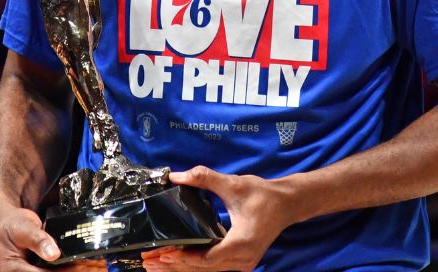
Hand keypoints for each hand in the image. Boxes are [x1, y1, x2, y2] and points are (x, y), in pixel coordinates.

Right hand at [0, 204, 104, 271]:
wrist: (3, 221)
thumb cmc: (10, 224)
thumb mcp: (23, 228)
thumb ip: (38, 240)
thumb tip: (53, 254)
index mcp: (11, 270)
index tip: (87, 266)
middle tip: (99, 267)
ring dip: (78, 271)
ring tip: (99, 266)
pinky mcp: (37, 270)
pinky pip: (56, 271)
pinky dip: (72, 268)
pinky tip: (88, 264)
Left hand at [140, 166, 291, 271]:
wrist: (288, 203)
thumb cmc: (265, 195)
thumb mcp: (235, 184)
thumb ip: (205, 178)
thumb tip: (178, 175)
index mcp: (242, 244)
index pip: (206, 258)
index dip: (182, 258)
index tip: (162, 254)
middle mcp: (242, 259)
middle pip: (202, 268)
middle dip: (174, 265)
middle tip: (149, 261)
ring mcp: (242, 263)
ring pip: (205, 270)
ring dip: (181, 267)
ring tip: (156, 264)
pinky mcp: (240, 261)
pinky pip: (212, 266)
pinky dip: (193, 264)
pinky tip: (177, 260)